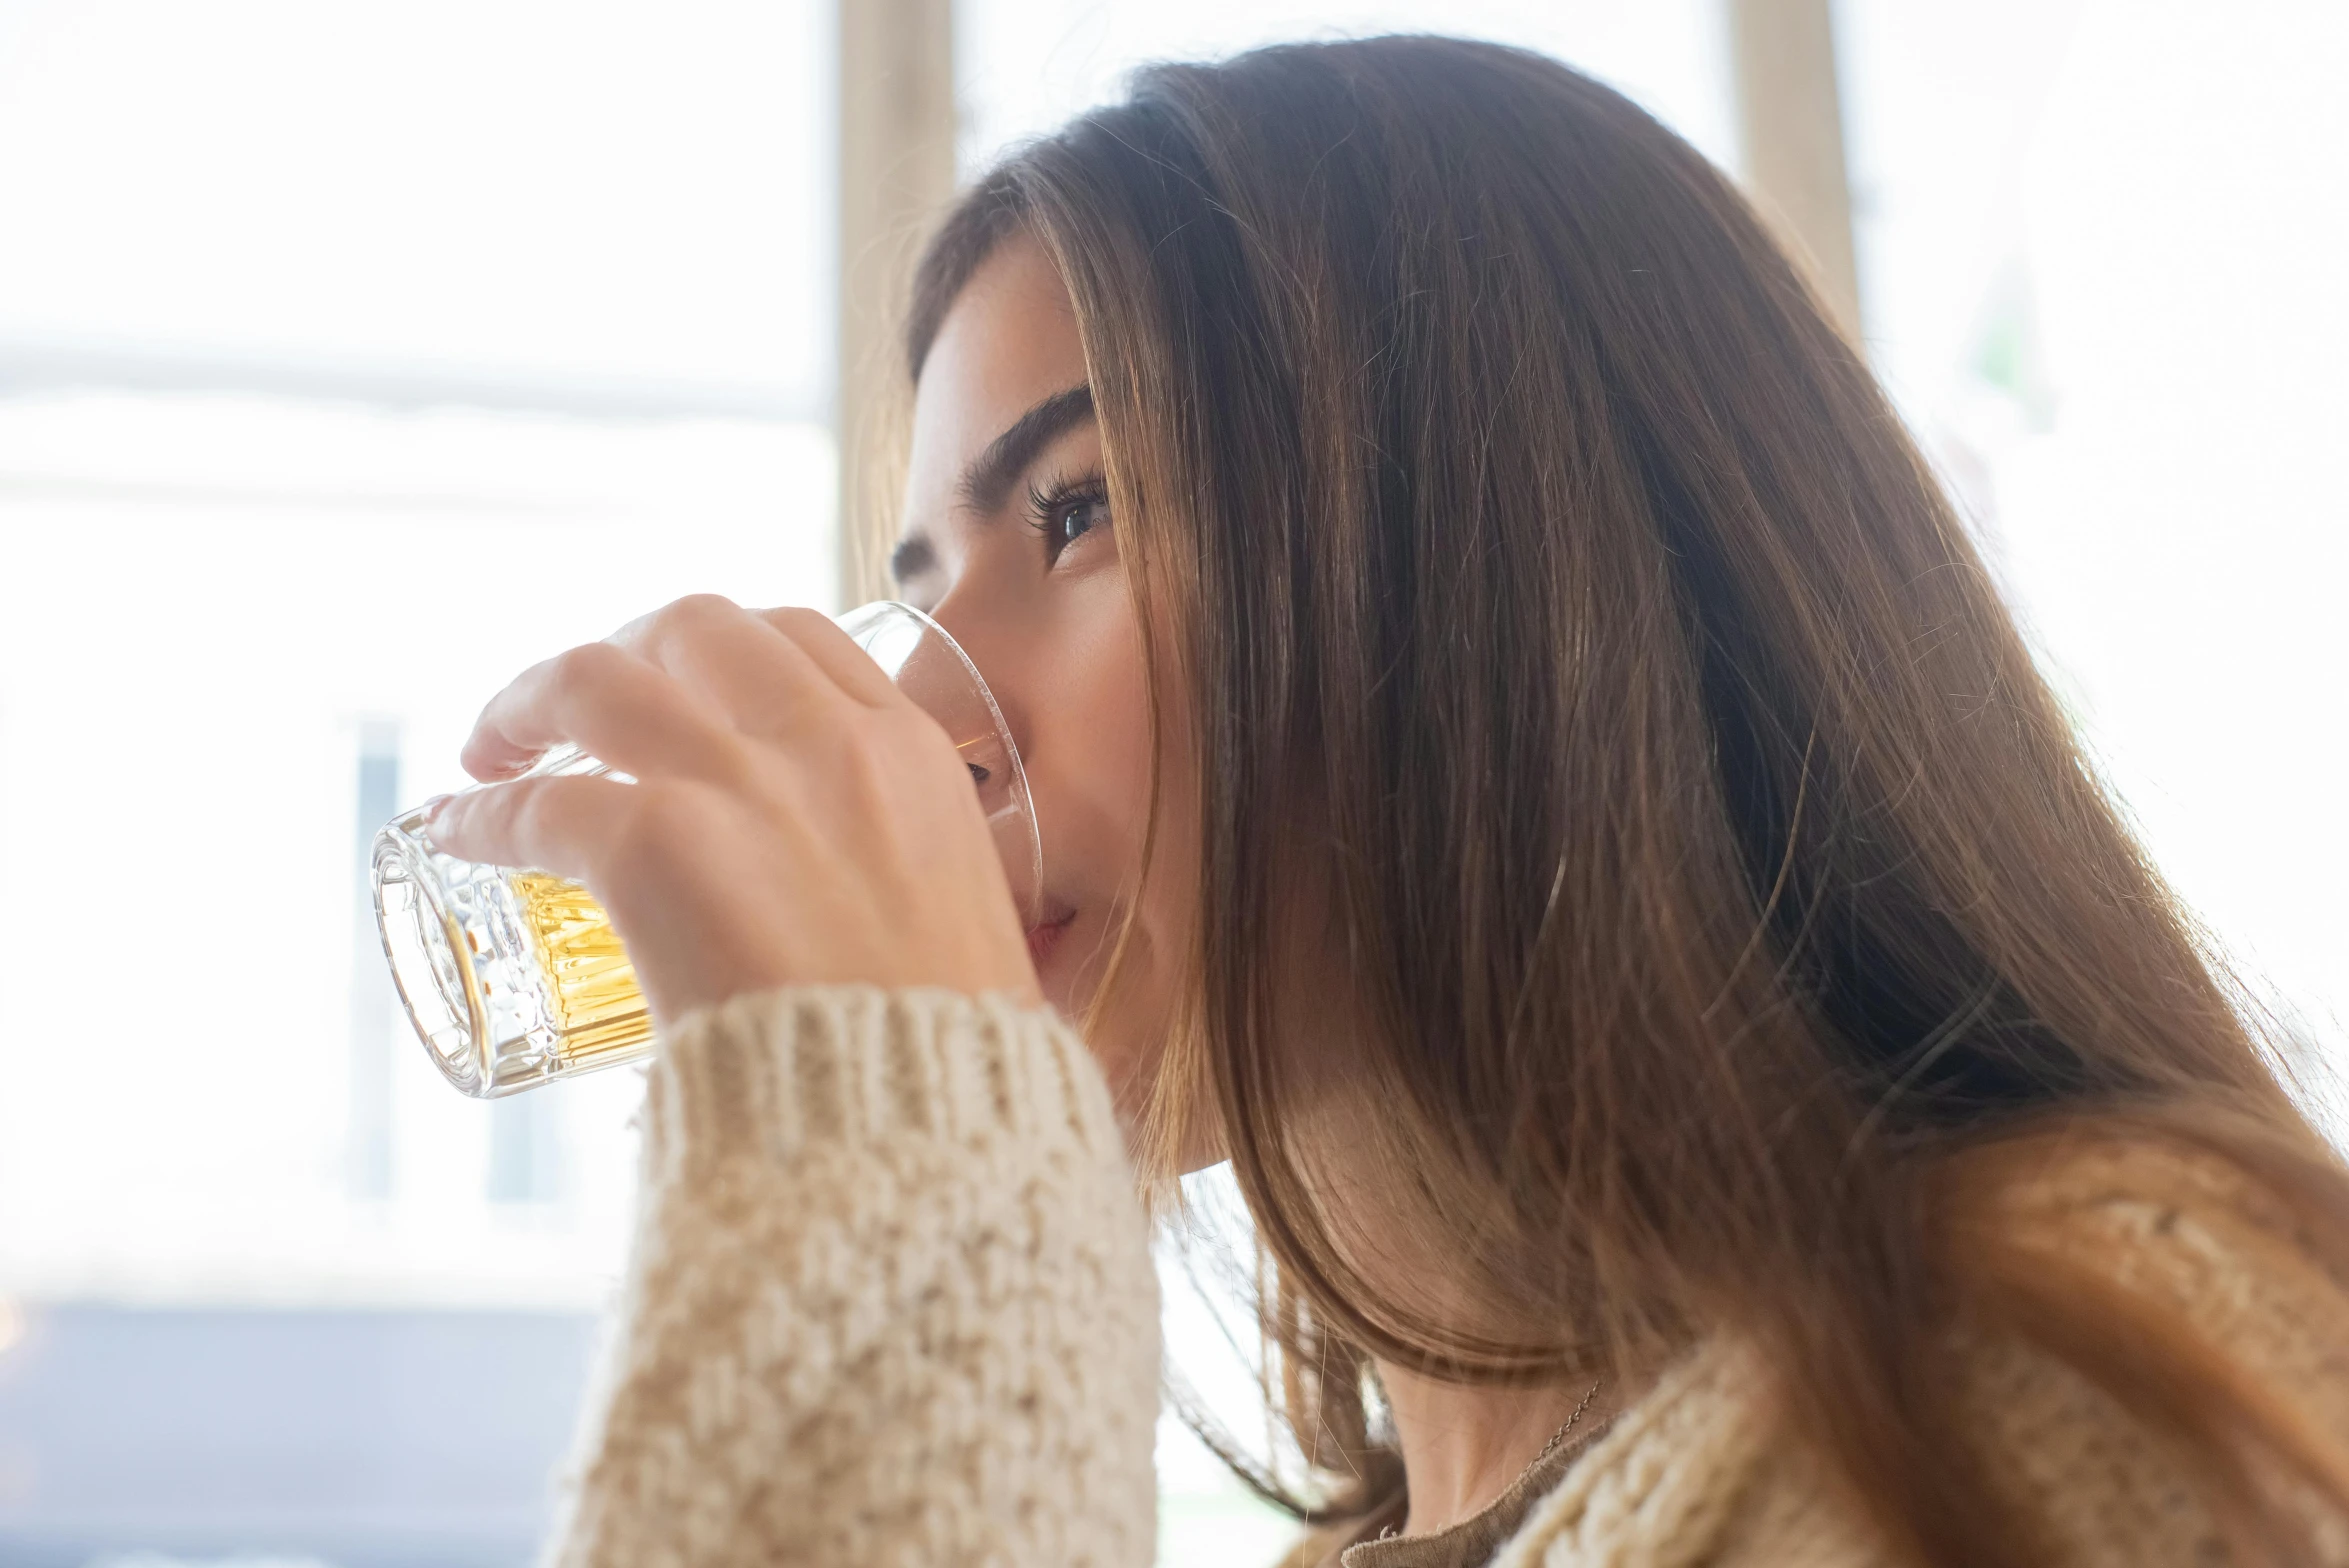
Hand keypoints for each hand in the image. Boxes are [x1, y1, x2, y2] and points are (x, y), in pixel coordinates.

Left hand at [426, 594, 1041, 1025]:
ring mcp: (741, 785)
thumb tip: (863, 934)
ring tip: (491, 746)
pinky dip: (484, 813)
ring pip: (595, 679)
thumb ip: (912, 888)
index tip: (677, 684)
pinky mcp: (660, 847)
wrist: (925, 1131)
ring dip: (526, 700)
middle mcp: (826, 742)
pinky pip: (537, 803)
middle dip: (618, 648)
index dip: (715, 650)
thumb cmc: (952, 1065)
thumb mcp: (962, 921)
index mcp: (910, 754)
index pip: (797, 638)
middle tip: (576, 708)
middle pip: (690, 627)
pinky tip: (459, 832)